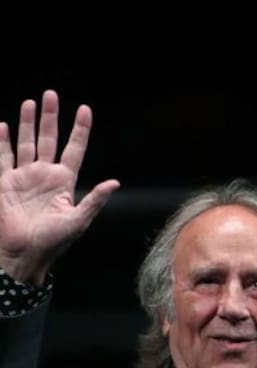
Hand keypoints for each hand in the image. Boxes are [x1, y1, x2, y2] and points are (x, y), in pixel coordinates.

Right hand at [0, 90, 119, 284]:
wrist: (25, 253)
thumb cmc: (54, 242)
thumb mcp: (78, 221)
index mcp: (64, 182)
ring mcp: (24, 177)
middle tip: (51, 94)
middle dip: (50, 117)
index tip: (84, 109)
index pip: (74, 149)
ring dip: (27, 123)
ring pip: (26, 143)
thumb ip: (94, 200)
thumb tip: (114, 182)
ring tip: (30, 102)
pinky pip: (3, 158)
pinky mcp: (5, 183)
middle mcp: (45, 175)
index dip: (79, 130)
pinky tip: (2, 126)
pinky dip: (2, 142)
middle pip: (49, 139)